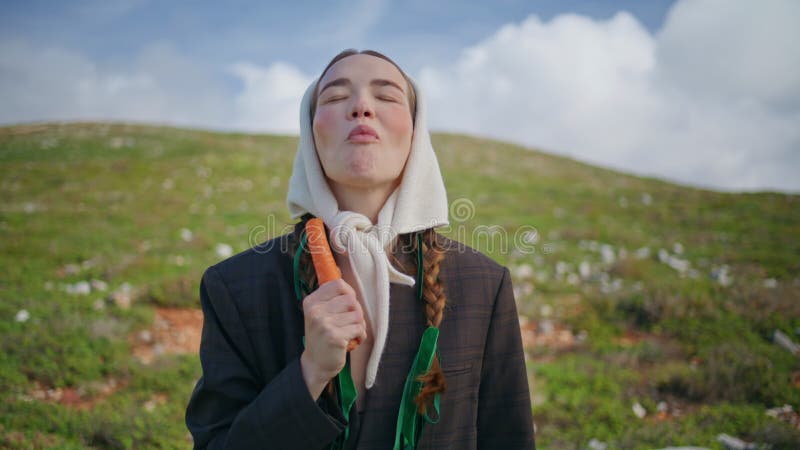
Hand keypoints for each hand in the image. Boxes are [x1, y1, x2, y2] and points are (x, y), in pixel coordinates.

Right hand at [299, 279, 366, 398]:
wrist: (315, 364)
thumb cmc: (322, 336)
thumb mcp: (319, 314)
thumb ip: (330, 299)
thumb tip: (345, 282)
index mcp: (311, 302)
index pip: (337, 284)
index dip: (349, 292)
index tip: (349, 304)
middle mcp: (315, 311)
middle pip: (351, 299)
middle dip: (356, 311)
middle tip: (350, 322)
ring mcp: (324, 324)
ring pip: (357, 314)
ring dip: (359, 324)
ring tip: (351, 332)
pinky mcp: (335, 337)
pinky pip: (359, 328)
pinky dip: (360, 335)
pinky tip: (353, 340)